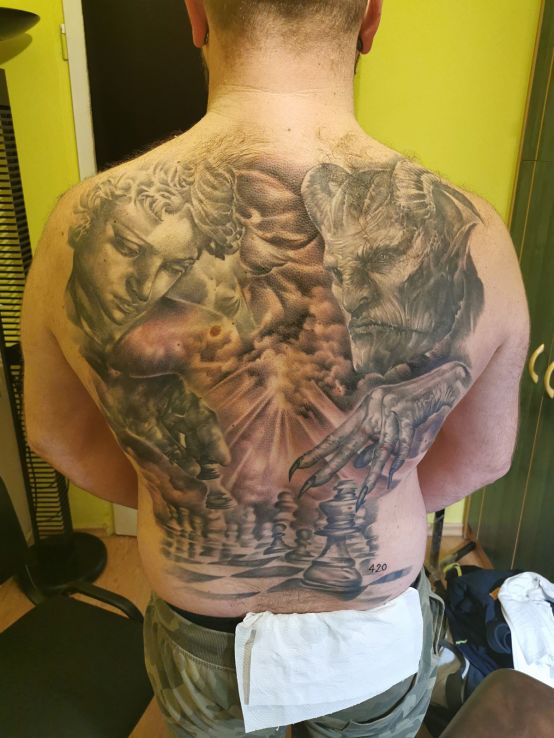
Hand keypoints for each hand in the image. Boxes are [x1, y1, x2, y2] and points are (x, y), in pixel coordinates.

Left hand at [290, 362, 469, 509]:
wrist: (443, 379)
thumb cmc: (416, 402)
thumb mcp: (390, 419)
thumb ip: (373, 439)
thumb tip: (360, 464)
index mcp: (365, 411)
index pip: (338, 436)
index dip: (317, 453)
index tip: (297, 468)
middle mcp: (372, 410)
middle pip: (349, 445)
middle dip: (329, 468)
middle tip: (307, 486)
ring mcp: (389, 410)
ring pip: (379, 450)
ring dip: (372, 476)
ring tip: (361, 499)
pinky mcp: (408, 411)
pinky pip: (403, 443)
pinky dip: (399, 461)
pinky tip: (392, 477)